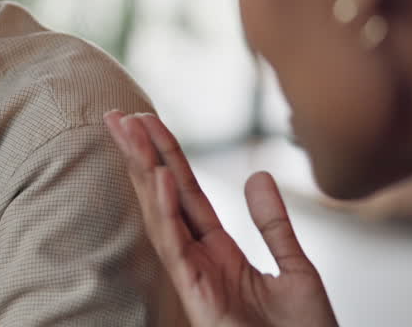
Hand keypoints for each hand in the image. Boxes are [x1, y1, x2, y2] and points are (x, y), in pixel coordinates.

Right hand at [104, 111, 338, 326]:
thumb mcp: (295, 270)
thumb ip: (274, 225)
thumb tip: (256, 175)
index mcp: (220, 252)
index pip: (186, 193)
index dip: (166, 155)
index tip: (144, 119)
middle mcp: (200, 261)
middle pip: (163, 198)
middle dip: (140, 156)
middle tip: (116, 114)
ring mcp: (195, 279)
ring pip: (161, 217)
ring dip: (146, 173)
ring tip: (132, 133)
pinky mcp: (198, 298)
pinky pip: (177, 249)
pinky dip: (168, 212)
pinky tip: (162, 179)